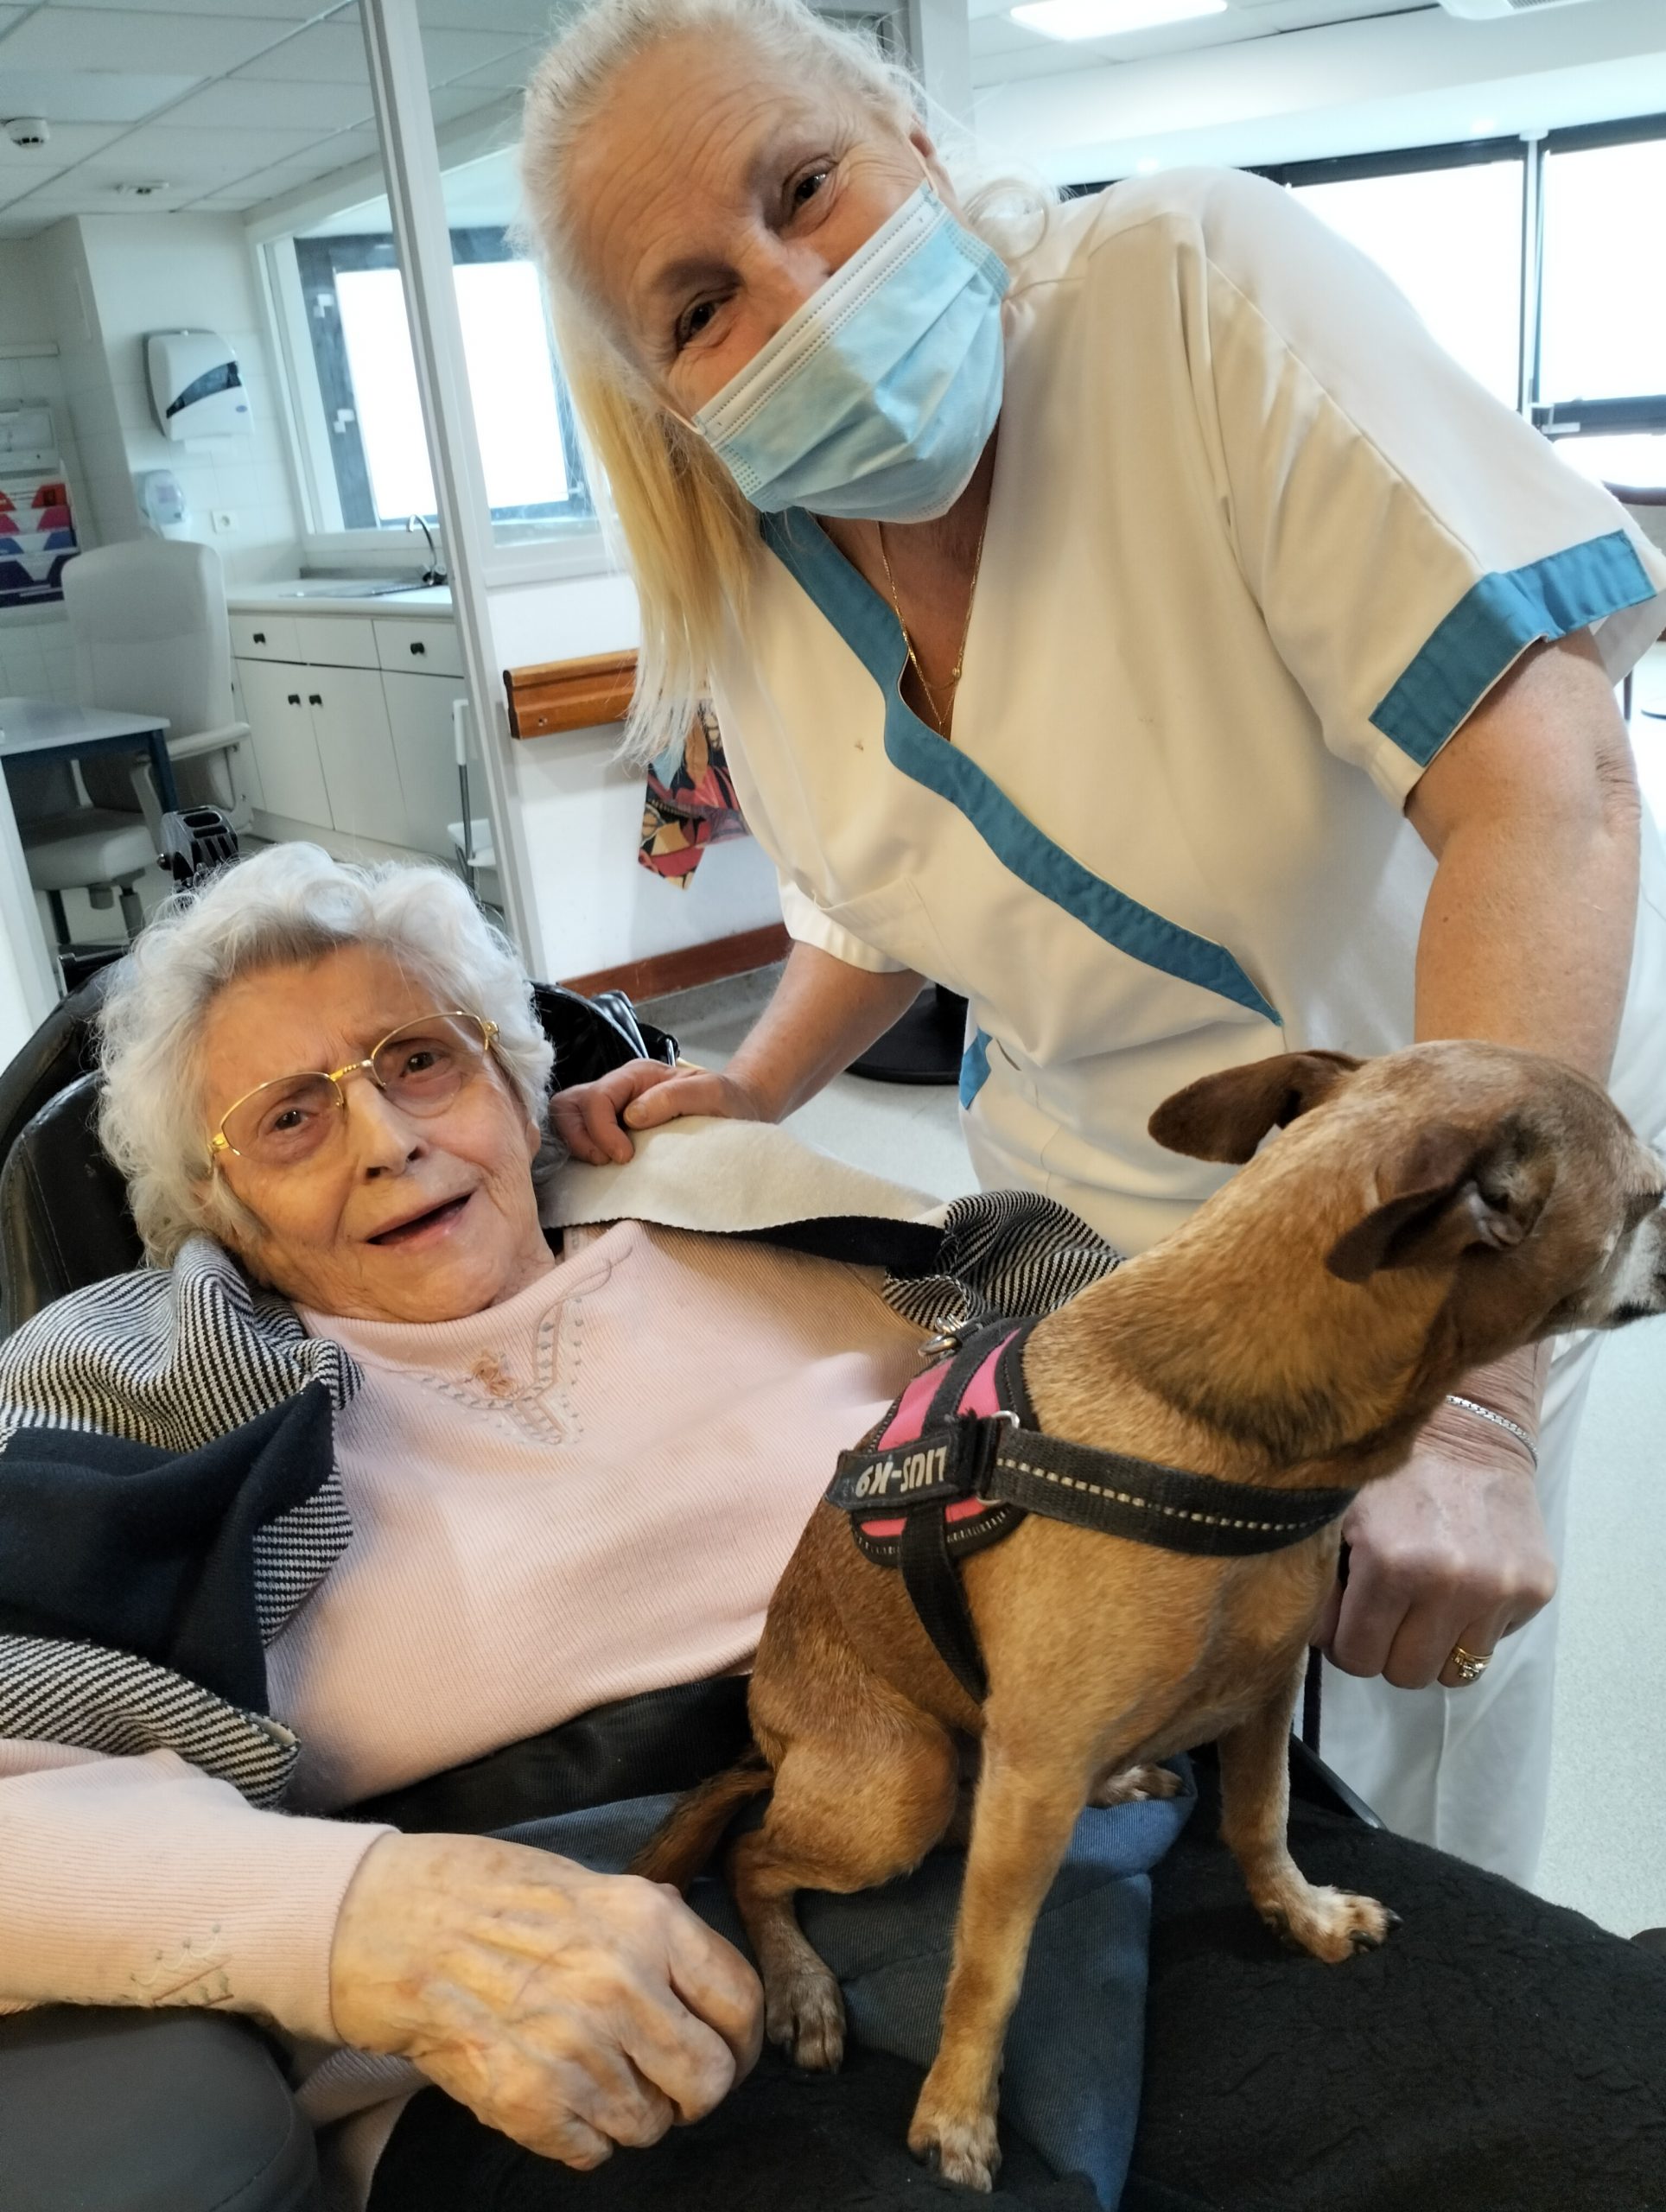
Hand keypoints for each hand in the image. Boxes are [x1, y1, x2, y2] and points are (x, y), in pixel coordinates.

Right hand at [330, 1832, 761, 2167]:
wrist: (398, 1926)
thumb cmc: (496, 1896)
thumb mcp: (598, 1887)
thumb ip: (660, 1934)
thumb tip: (711, 1985)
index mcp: (649, 1923)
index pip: (742, 2005)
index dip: (741, 2041)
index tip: (726, 2050)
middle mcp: (623, 1988)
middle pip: (710, 2081)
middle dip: (694, 2088)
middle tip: (666, 2077)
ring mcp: (578, 2051)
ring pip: (651, 2124)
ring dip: (633, 2111)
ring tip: (592, 2071)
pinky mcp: (531, 2104)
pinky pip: (595, 2151)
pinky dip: (583, 2134)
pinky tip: (554, 2088)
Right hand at [550, 1060, 768, 1165]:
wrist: (736, 1113)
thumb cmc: (725, 1101)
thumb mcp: (712, 1092)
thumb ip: (675, 1097)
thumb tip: (632, 1116)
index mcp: (636, 1075)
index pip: (598, 1097)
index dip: (602, 1129)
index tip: (624, 1156)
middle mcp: (617, 1089)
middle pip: (569, 1104)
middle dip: (580, 1136)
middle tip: (604, 1162)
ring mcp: (610, 1109)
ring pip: (566, 1117)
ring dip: (575, 1143)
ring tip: (600, 1164)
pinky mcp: (609, 1131)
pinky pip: (577, 1135)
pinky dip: (578, 1150)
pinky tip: (597, 1166)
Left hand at [1314, 1411, 1554, 1690]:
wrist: (1468, 1431)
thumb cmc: (1389, 1475)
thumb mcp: (1337, 1520)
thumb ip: (1321, 1586)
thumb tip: (1317, 1643)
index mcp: (1392, 1563)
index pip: (1356, 1658)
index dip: (1345, 1642)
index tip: (1345, 1619)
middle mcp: (1451, 1582)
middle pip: (1406, 1674)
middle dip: (1386, 1650)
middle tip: (1382, 1613)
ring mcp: (1499, 1588)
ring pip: (1454, 1672)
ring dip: (1431, 1647)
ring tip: (1422, 1603)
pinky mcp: (1536, 1588)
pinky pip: (1491, 1645)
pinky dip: (1470, 1627)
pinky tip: (1460, 1583)